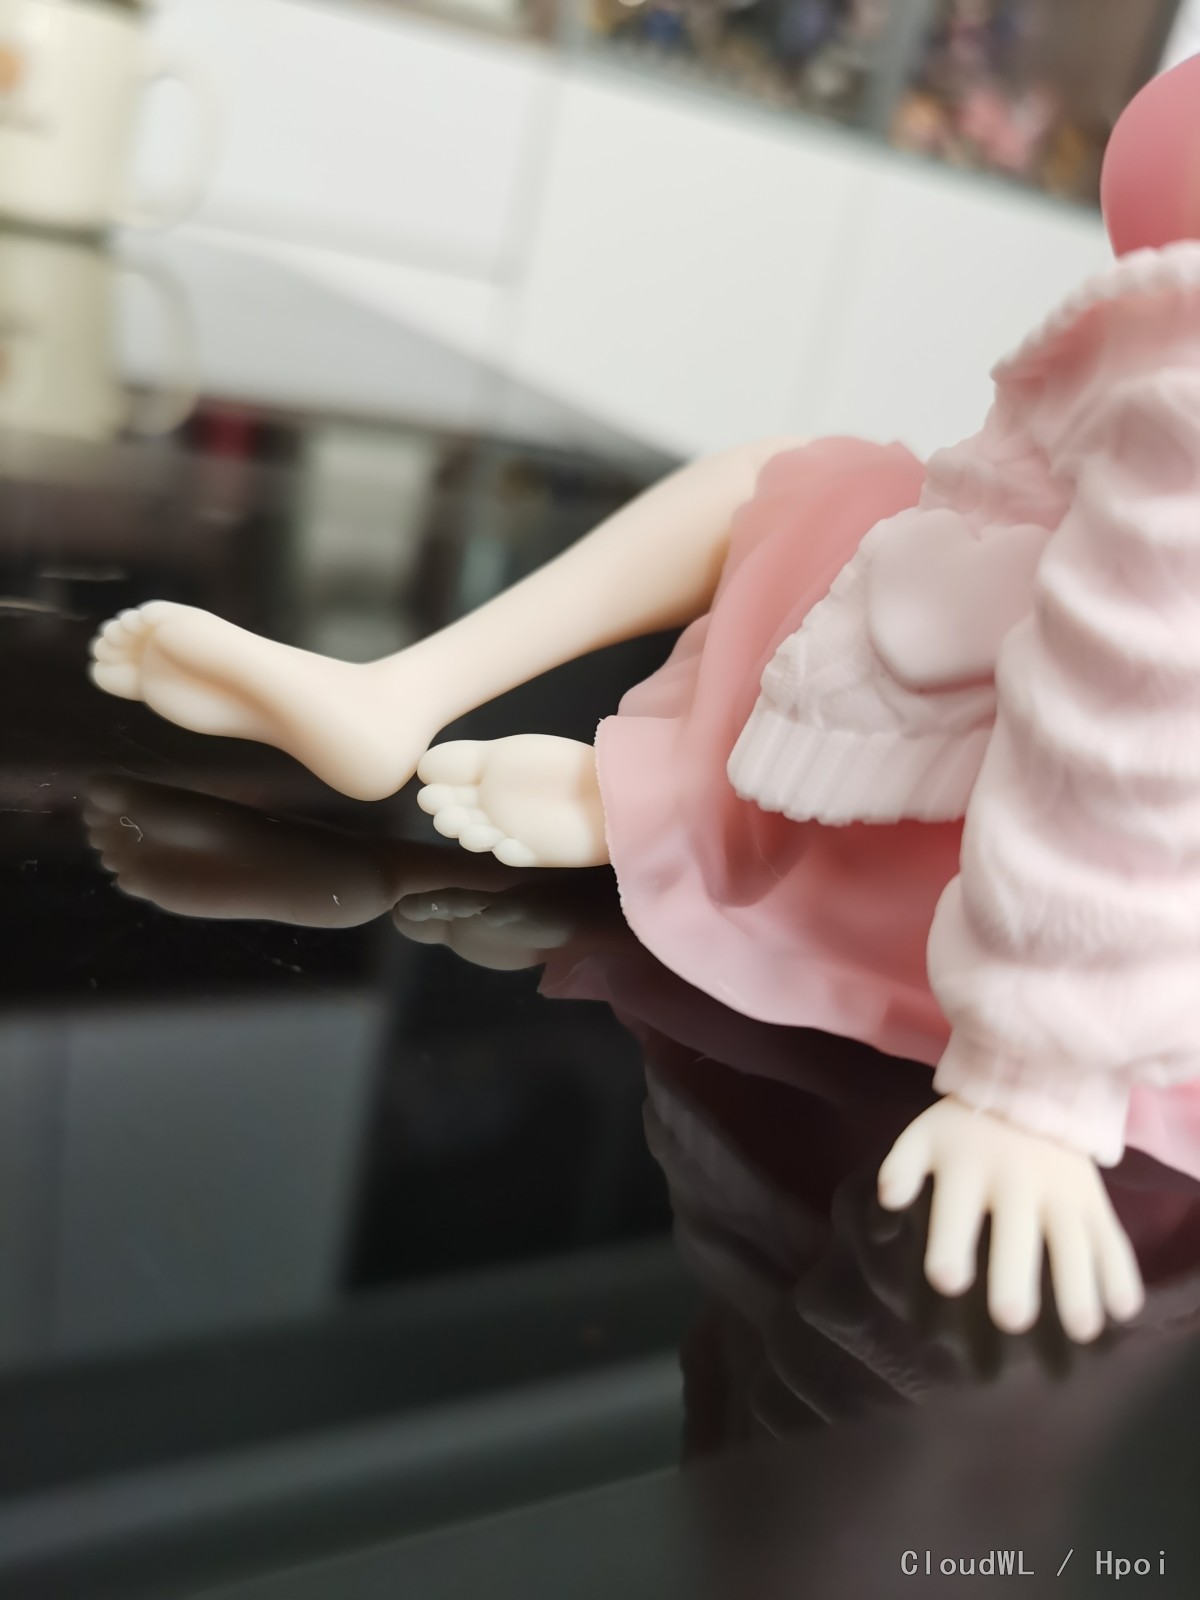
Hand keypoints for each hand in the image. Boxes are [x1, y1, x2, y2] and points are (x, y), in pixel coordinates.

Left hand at [877, 1097, 1143, 1342]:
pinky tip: (1125, 1309)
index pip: (957, 1209)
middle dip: (1014, 1274)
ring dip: (1078, 1285)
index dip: (950, 1242)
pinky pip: (1112, 1238)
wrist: (1031, 1089)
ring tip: (1082, 1329)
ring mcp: (1063, 1192)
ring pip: (1072, 1242)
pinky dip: (1120, 1272)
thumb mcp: (923, 1136)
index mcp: (969, 1168)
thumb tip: (889, 1198)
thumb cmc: (965, 1132)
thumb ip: (901, 1167)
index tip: (947, 1281)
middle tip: (1012, 1319)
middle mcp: (1018, 1181)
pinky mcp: (1094, 1202)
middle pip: (1017, 1233)